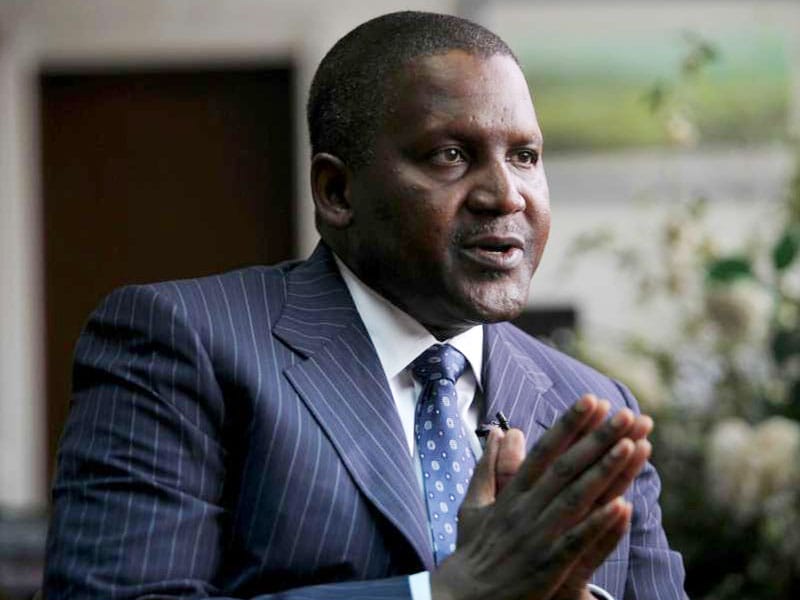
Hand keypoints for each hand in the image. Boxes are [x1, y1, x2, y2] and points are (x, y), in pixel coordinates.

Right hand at [430, 395, 651, 599]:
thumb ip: (488, 468)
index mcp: (511, 495)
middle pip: (565, 468)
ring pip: (575, 499)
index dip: (569, 426)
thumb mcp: (473, 505)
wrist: (462, 599)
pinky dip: (598, 526)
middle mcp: (525, 510)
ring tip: (632, 446)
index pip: (544, 452)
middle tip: (626, 415)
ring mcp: (536, 538)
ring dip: (604, 472)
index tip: (591, 401)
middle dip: (597, 439)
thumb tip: (499, 434)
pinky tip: (623, 507)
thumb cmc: (472, 551)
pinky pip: (576, 543)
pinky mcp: (546, 568)